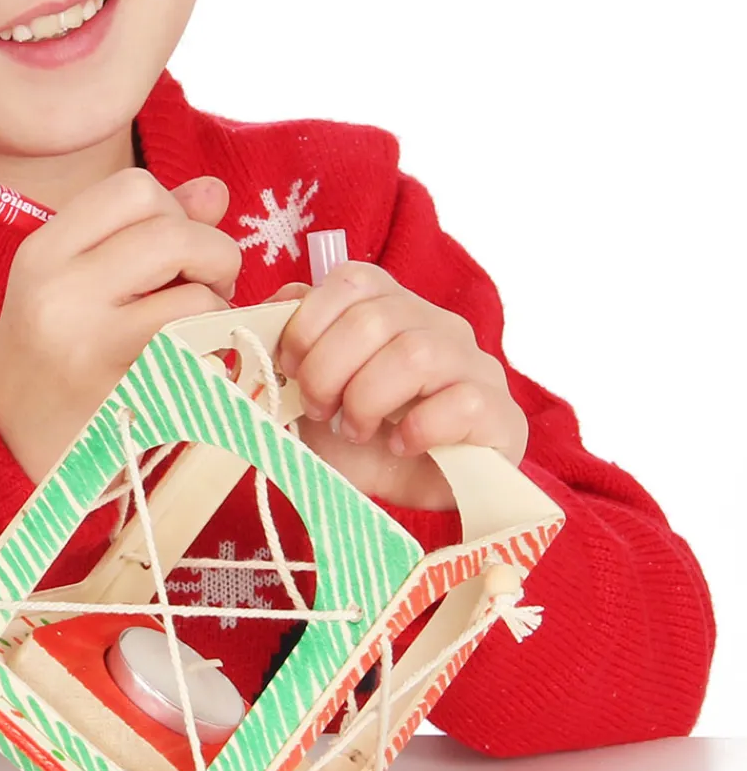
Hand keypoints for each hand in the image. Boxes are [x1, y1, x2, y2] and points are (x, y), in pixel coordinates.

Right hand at [0, 171, 243, 482]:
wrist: (4, 439)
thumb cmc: (51, 349)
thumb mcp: (75, 278)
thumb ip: (142, 230)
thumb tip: (215, 190)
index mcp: (44, 250)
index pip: (136, 188)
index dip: (173, 212)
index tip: (171, 252)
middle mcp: (59, 291)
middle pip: (173, 235)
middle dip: (213, 255)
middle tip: (204, 287)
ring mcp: (88, 347)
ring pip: (195, 298)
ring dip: (216, 311)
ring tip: (194, 328)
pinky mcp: (120, 398)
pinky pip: (200, 359)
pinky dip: (214, 357)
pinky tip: (193, 365)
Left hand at [265, 263, 527, 510]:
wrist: (409, 490)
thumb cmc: (360, 432)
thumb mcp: (310, 387)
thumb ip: (291, 341)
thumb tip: (269, 309)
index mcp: (390, 305)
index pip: (351, 280)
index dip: (308, 325)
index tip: (291, 370)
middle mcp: (437, 323)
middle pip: (374, 320)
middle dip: (329, 371)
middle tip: (321, 410)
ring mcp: (473, 364)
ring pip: (415, 355)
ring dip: (368, 400)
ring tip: (357, 429)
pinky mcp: (500, 411)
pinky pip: (461, 402)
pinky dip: (417, 429)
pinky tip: (399, 445)